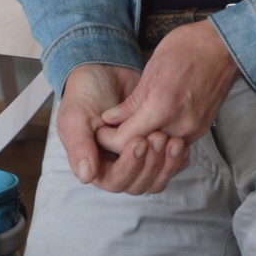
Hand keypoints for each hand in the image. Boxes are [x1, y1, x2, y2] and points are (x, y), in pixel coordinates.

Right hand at [56, 63, 189, 195]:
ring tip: (172, 140)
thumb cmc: (85, 94)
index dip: (129, 167)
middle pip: (139, 184)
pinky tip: (180, 143)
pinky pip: (169, 165)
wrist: (105, 71)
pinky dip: (176, 158)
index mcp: (95, 165)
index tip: (138, 143)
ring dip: (166, 164)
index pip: (115, 181)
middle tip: (158, 138)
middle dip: (150, 164)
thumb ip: (79, 146)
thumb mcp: (75, 117)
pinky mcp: (154, 149)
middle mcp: (117, 166)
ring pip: (156, 178)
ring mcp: (137, 159)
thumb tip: (86, 176)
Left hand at [100, 19, 239, 155]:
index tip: (101, 130)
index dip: (109, 138)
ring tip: (132, 128)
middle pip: (143, 149)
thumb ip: (131, 103)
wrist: (224, 47)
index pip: (126, 140)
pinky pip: (175, 144)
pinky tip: (152, 127)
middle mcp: (180, 125)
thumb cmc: (188, 48)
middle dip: (125, 143)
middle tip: (113, 131)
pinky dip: (161, 139)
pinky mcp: (201, 130)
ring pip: (160, 150)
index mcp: (163, 107)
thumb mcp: (152, 69)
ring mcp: (193, 130)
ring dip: (144, 143)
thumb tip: (111, 120)